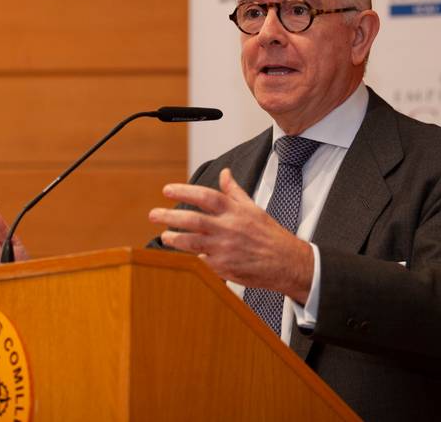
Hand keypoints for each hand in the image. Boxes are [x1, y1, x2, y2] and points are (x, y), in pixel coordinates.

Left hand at [148, 168, 313, 303]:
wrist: (286, 262)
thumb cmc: (269, 234)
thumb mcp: (253, 207)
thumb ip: (234, 191)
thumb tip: (225, 173)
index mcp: (235, 211)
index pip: (205, 196)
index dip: (184, 191)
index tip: (167, 190)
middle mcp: (228, 228)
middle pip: (193, 220)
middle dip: (170, 216)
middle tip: (154, 214)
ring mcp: (225, 249)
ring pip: (192, 242)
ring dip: (175, 239)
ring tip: (164, 236)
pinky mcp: (224, 267)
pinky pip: (201, 262)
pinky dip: (191, 258)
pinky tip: (183, 256)